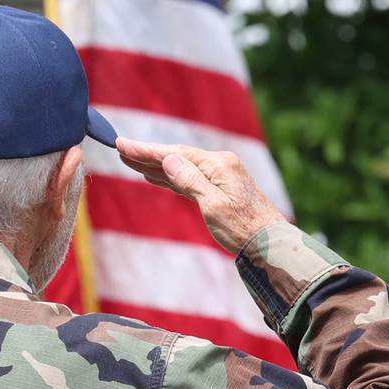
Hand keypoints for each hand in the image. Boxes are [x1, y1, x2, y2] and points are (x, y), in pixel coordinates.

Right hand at [116, 138, 285, 253]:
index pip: (175, 154)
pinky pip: (188, 179)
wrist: (268, 244)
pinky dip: (170, 177)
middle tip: (120, 149)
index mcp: (218, 164)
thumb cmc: (242, 228)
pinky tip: (156, 176)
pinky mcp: (220, 189)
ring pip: (180, 168)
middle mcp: (219, 165)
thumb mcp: (212, 205)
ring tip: (131, 161)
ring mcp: (220, 176)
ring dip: (156, 166)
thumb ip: (189, 180)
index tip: (122, 144)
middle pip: (176, 157)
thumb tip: (168, 158)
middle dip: (147, 155)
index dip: (146, 151)